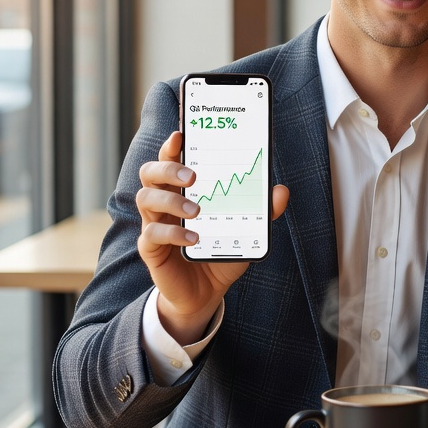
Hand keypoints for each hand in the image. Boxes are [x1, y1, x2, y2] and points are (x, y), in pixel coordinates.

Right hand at [137, 131, 289, 344]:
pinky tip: (193, 237)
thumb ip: (262, 210)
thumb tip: (281, 190)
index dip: (171, 146)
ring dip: (171, 200)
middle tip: (192, 175)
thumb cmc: (220, 251)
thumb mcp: (246, 230)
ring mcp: (154, 224)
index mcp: (182, 190)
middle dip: (167, 168)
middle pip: (149, 173)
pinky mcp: (151, 249)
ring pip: (146, 198)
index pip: (169, 160)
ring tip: (197, 209)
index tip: (181, 135)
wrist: (206, 292)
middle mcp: (164, 203)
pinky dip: (173, 233)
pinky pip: (152, 234)